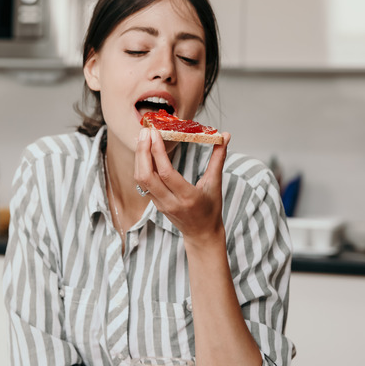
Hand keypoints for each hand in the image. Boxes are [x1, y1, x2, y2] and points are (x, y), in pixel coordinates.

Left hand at [134, 128, 230, 248]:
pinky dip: (140, 165)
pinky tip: (143, 151)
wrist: (201, 234)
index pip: (166, 173)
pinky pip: (142, 183)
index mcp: (187, 197)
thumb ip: (218, 158)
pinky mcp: (154, 203)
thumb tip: (225, 135)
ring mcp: (159, 204)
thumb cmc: (211, 209)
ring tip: (142, 137)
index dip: (158, 152)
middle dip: (143, 152)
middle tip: (145, 131)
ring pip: (140, 180)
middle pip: (147, 176)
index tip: (155, 133)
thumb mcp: (216, 184)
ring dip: (139, 157)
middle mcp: (170, 202)